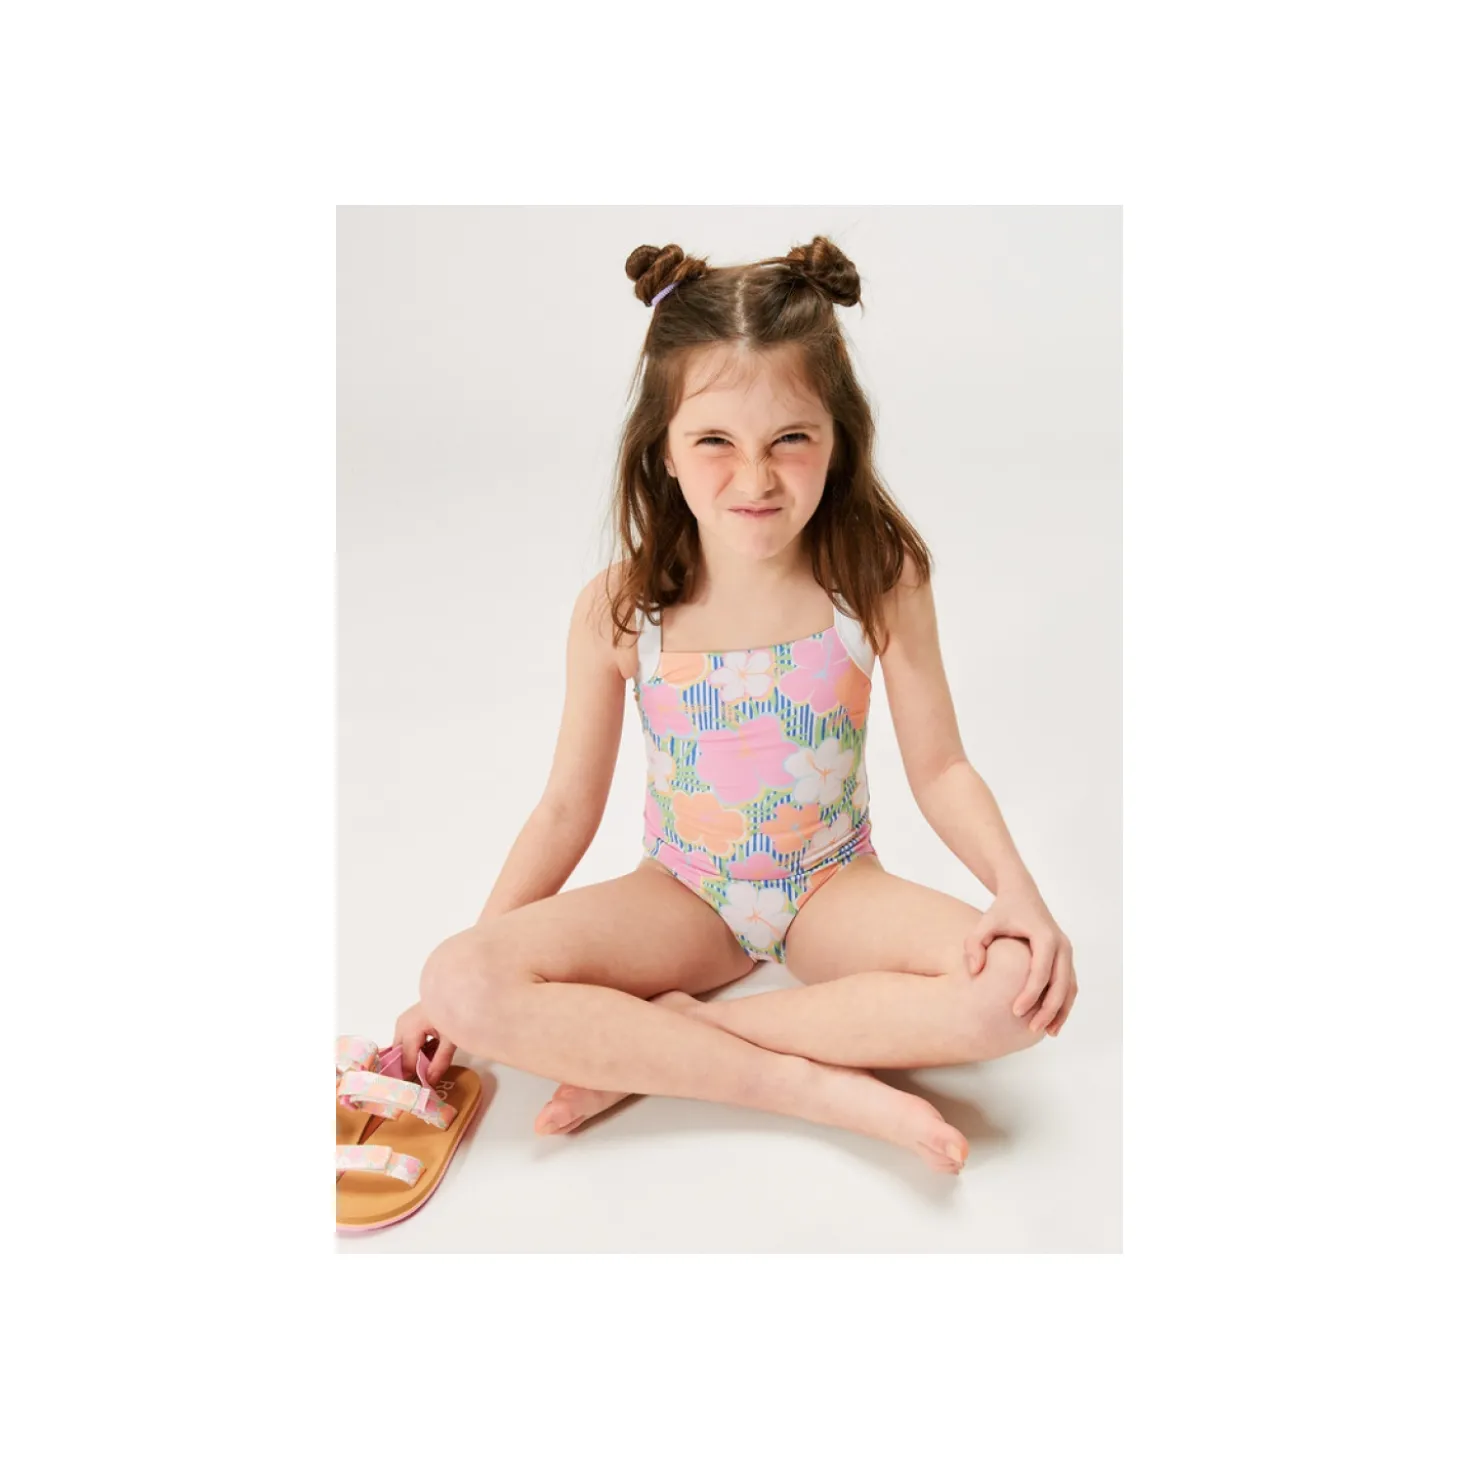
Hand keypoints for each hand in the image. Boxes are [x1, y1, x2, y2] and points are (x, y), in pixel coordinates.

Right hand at [393, 1000, 455, 1084]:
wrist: (458, 990)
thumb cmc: (456, 1009)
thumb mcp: (451, 1039)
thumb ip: (440, 1062)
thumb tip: (429, 1083)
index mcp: (410, 1028)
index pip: (405, 1061)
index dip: (412, 1077)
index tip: (418, 1091)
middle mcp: (402, 1025)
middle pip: (399, 1055)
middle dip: (409, 1070)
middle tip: (420, 1084)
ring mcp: (403, 1023)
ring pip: (402, 1049)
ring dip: (414, 1060)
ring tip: (427, 1070)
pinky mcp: (408, 1022)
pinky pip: (407, 1042)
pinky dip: (417, 1051)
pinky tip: (429, 1056)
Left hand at [964, 879, 1077, 1036]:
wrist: (1021, 894)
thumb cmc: (1001, 910)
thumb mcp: (984, 923)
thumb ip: (974, 943)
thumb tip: (974, 971)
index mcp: (1044, 936)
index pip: (1041, 971)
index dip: (1030, 994)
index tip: (1015, 1012)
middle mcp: (1061, 944)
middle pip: (1061, 984)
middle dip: (1049, 1009)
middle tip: (1031, 1029)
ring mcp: (1067, 952)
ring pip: (1070, 987)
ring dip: (1061, 1011)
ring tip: (1046, 1032)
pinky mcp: (1066, 958)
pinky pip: (1069, 985)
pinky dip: (1064, 1004)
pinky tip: (1052, 1022)